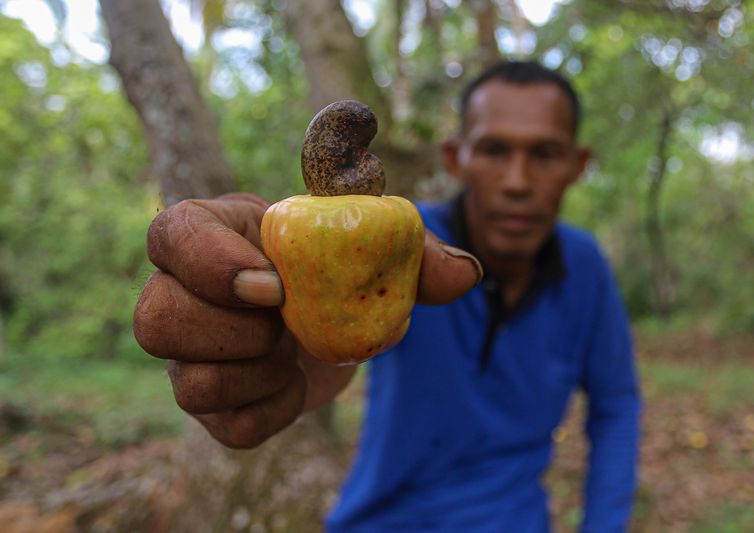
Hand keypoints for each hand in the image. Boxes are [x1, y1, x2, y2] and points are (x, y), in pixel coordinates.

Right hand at [133, 193, 480, 447]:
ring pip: (185, 382)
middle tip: (287, 324)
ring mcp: (192, 353)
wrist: (327, 320)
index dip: (208, 262)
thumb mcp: (376, 247)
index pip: (170, 234)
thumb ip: (418, 252)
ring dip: (255, 375)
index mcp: (216, 233)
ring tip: (295, 351)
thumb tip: (466, 273)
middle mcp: (185, 293)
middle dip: (231, 332)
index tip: (274, 284)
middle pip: (155, 318)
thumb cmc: (339, 268)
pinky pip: (225, 425)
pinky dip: (272, 412)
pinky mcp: (214, 403)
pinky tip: (295, 384)